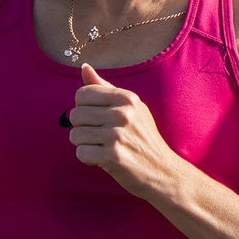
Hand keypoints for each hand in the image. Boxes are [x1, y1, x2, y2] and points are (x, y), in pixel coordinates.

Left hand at [68, 66, 180, 198]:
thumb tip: (84, 67)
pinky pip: (81, 153)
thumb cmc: (143, 138)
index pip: (82, 93)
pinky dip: (88, 159)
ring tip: (102, 147)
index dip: (84, 108)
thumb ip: (105, 88)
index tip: (97, 119)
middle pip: (75, 114)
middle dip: (82, 128)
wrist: (163, 171)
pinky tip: (103, 159)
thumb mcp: (131, 108)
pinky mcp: (113, 156)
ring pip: (75, 135)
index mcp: (127, 98)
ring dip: (84, 145)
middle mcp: (122, 113)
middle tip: (100, 137)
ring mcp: (117, 135)